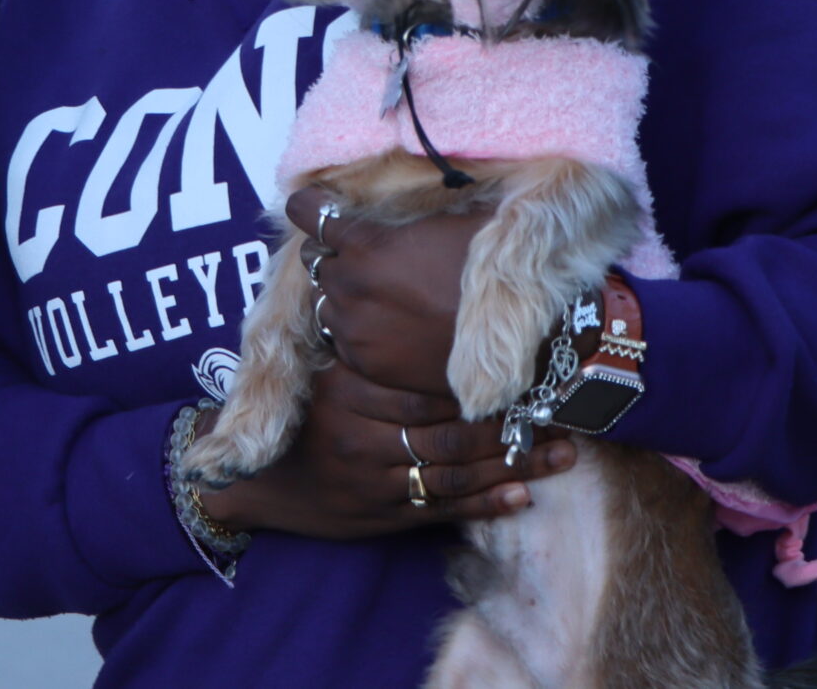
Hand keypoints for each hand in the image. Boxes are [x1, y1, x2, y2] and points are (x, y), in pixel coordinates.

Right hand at [195, 363, 575, 538]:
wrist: (253, 481)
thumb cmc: (298, 413)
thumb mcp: (320, 369)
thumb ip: (365, 345)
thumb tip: (425, 301)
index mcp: (346, 391)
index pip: (426, 389)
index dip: (480, 384)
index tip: (529, 369)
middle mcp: (359, 437)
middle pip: (449, 432)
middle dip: (511, 426)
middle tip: (563, 414)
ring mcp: (371, 481)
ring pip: (453, 473)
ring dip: (513, 466)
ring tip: (561, 454)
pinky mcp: (380, 516)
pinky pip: (440, 509)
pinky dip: (484, 504)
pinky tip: (522, 496)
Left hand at [285, 185, 482, 395]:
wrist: (507, 345)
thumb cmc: (488, 274)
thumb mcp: (460, 219)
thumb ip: (422, 203)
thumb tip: (419, 172)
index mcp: (365, 245)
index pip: (306, 213)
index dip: (309, 206)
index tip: (314, 204)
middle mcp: (348, 286)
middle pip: (313, 259)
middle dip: (329, 251)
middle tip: (358, 253)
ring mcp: (352, 328)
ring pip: (323, 299)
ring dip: (340, 292)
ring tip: (374, 292)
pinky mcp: (363, 362)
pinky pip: (339, 336)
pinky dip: (353, 326)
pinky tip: (384, 323)